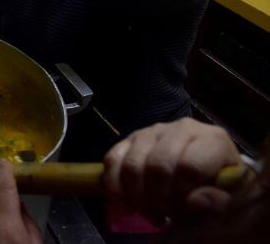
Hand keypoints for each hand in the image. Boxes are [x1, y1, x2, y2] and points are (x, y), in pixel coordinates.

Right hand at [103, 117, 240, 221]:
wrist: (209, 175)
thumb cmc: (221, 188)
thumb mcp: (232, 199)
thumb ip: (219, 202)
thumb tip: (194, 202)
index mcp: (212, 140)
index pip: (189, 167)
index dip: (183, 195)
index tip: (187, 211)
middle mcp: (181, 128)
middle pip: (157, 166)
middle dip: (159, 199)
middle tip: (167, 215)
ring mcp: (152, 130)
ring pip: (132, 165)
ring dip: (137, 197)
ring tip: (151, 212)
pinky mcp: (131, 138)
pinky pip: (112, 159)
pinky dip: (114, 187)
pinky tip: (127, 204)